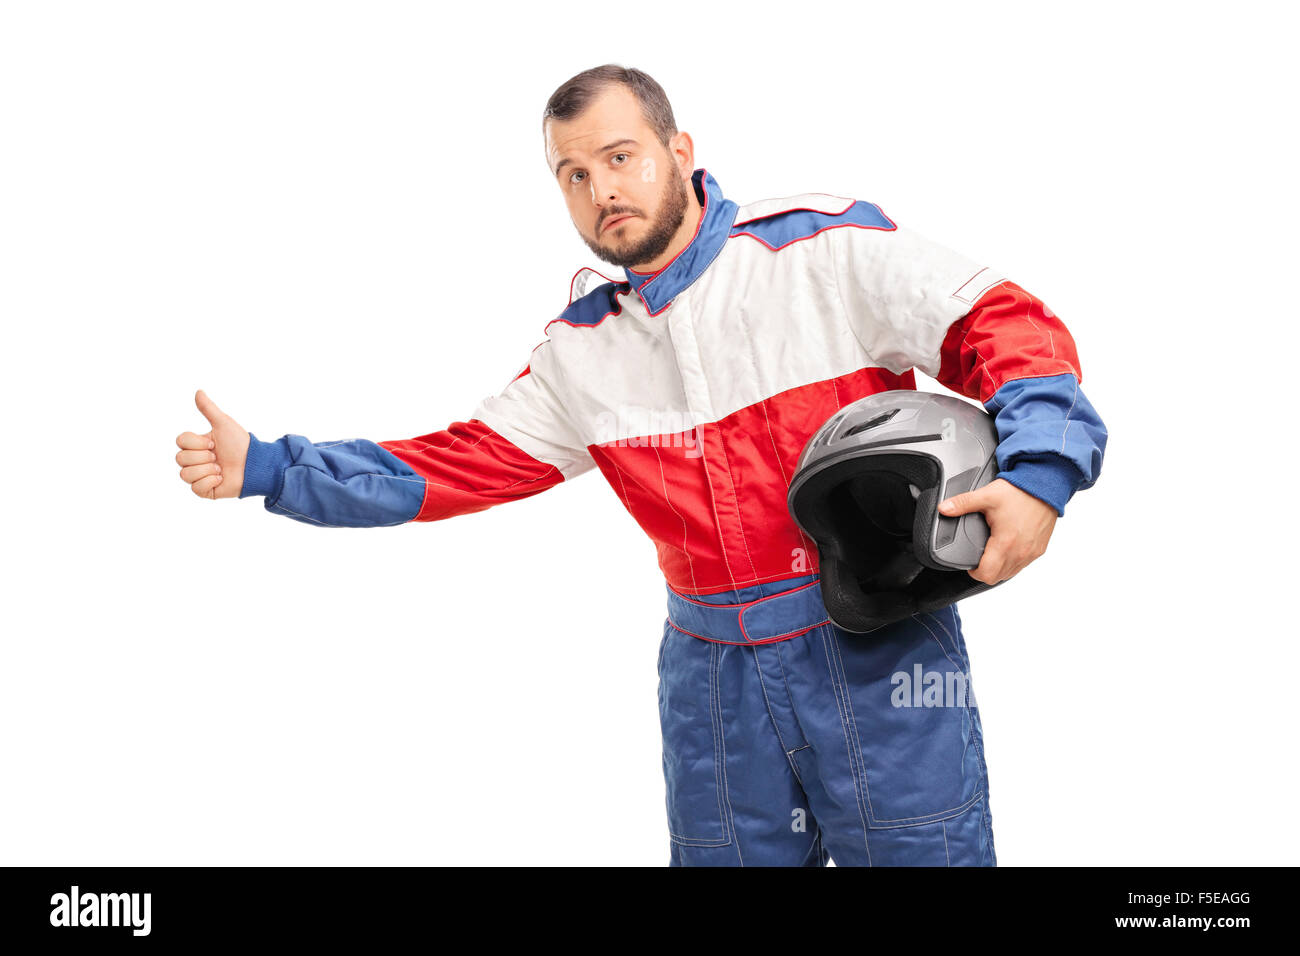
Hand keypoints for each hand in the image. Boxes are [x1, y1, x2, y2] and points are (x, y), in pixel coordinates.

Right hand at [174, 389, 249, 499]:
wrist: (255, 464)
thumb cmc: (240, 444)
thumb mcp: (223, 424)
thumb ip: (209, 409)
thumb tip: (198, 391)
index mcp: (196, 445)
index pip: (180, 441)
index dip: (197, 442)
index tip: (214, 443)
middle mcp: (194, 460)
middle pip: (180, 458)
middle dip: (203, 456)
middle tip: (218, 456)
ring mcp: (198, 476)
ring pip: (185, 474)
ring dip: (206, 470)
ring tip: (221, 468)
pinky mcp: (204, 490)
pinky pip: (195, 488)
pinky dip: (210, 482)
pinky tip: (221, 478)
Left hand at [937, 478, 1056, 584]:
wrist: (1045, 485)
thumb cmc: (1020, 491)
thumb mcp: (986, 496)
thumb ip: (962, 503)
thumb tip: (944, 509)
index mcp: (1005, 543)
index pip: (987, 574)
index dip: (974, 572)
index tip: (970, 563)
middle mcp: (1021, 552)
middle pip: (998, 577)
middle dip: (985, 571)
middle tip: (979, 557)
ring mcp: (1032, 552)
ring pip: (1011, 573)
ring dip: (999, 568)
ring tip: (992, 552)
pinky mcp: (1040, 548)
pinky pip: (1023, 564)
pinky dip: (1013, 562)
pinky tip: (1007, 548)